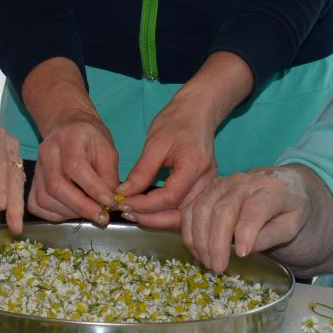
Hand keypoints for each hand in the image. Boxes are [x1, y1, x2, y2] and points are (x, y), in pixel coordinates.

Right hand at [27, 111, 119, 223]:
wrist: (68, 128)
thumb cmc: (90, 140)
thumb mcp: (107, 150)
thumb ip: (109, 176)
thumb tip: (109, 203)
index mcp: (68, 139)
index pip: (75, 167)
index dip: (93, 188)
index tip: (110, 202)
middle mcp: (47, 153)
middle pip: (56, 186)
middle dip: (82, 206)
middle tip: (102, 216)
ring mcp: (36, 168)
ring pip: (45, 199)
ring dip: (70, 212)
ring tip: (89, 212)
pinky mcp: (32, 182)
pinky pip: (37, 205)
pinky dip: (55, 214)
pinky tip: (72, 211)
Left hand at [112, 93, 220, 228]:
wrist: (197, 112)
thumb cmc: (177, 122)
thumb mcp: (154, 143)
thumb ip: (141, 171)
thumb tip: (123, 194)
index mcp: (194, 166)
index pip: (170, 197)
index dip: (145, 205)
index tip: (124, 203)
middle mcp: (207, 181)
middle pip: (181, 214)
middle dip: (152, 219)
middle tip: (128, 214)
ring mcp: (209, 186)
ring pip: (185, 216)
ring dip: (159, 219)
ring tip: (135, 214)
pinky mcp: (204, 189)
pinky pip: (186, 209)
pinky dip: (167, 214)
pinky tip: (150, 211)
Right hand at [178, 166, 314, 272]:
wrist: (281, 185)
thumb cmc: (288, 209)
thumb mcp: (292, 225)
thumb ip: (271, 235)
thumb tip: (244, 249)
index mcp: (271, 189)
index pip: (255, 209)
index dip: (246, 232)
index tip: (242, 255)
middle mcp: (243, 182)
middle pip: (223, 210)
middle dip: (216, 242)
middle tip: (218, 267)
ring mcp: (222, 183)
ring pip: (201, 209)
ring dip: (200, 240)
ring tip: (208, 263)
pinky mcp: (207, 190)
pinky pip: (190, 209)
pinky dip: (189, 232)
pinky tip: (198, 251)